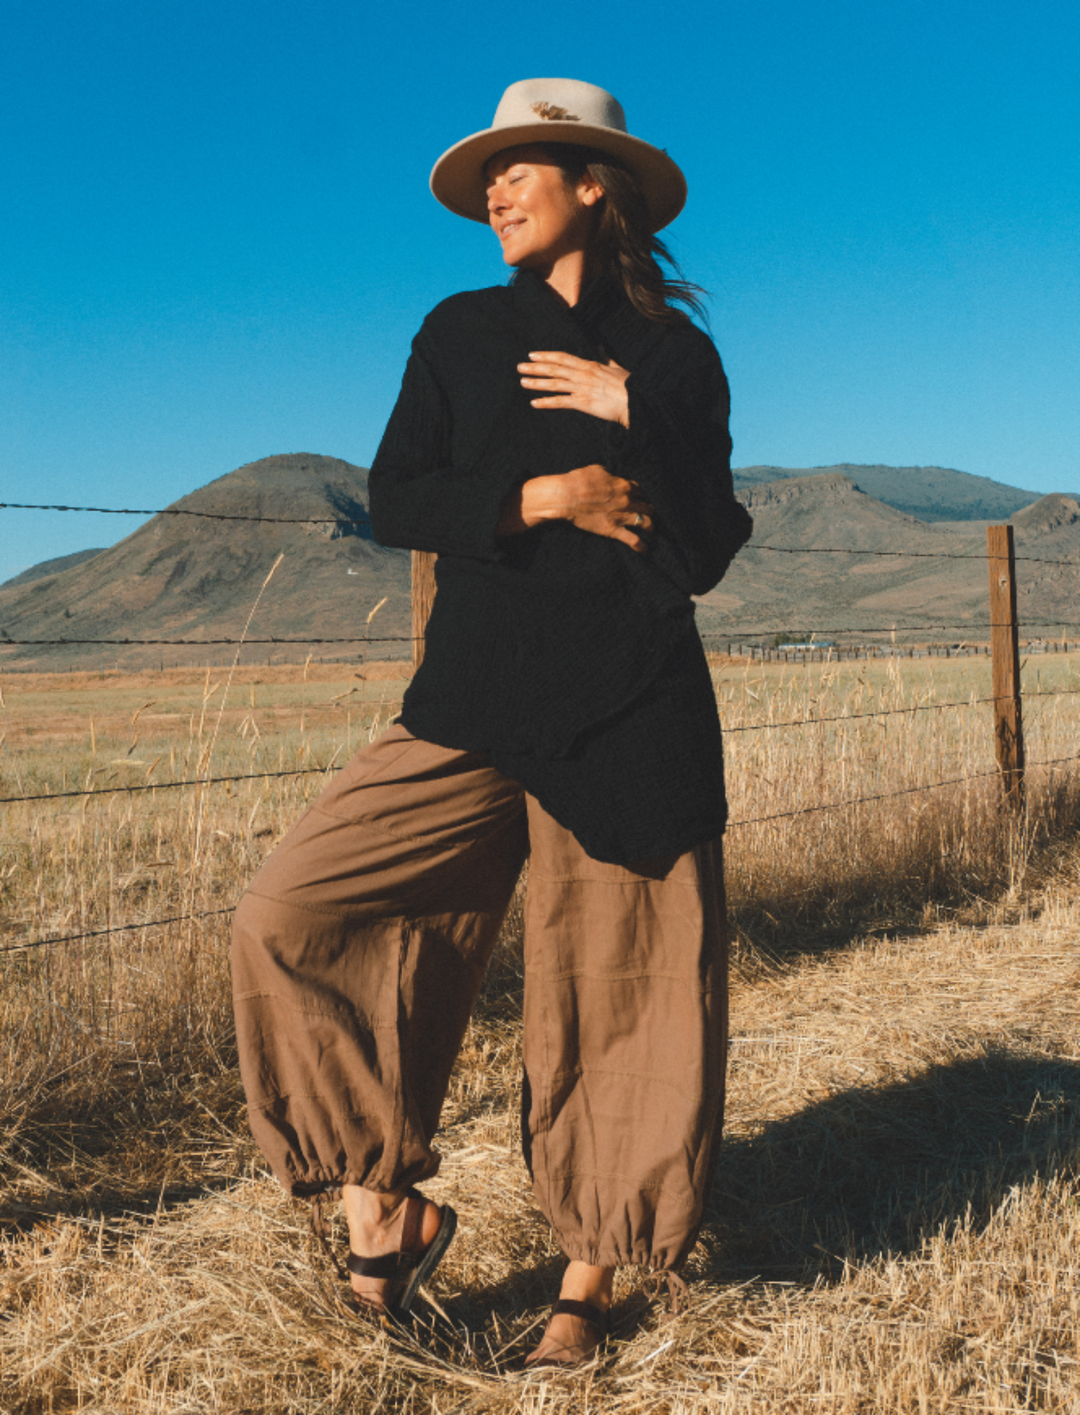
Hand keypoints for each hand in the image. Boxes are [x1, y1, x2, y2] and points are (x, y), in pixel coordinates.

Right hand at [497, 464, 652, 552]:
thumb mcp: (597, 470)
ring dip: (650, 526)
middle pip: (646, 506)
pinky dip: (641, 546)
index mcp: (624, 485)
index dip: (640, 494)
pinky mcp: (613, 530)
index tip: (640, 497)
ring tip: (651, 529)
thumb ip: (609, 475)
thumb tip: (611, 477)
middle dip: (648, 509)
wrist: (567, 497)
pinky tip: (645, 550)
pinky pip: (632, 539)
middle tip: (648, 512)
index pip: (639, 490)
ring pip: (645, 522)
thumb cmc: (578, 481)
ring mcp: (622, 516)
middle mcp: (627, 501)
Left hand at [519, 351, 630, 426]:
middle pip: (554, 369)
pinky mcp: (583, 403)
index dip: (546, 356)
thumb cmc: (629, 386)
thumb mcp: (616, 367)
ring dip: (536, 383)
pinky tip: (534, 403)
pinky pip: (560, 402)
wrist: (635, 402)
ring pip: (554, 383)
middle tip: (520, 366)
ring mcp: (582, 388)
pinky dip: (546, 402)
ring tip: (522, 382)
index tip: (532, 355)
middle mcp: (583, 374)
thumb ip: (605, 357)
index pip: (563, 357)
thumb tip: (600, 346)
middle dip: (536, 367)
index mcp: (590, 365)